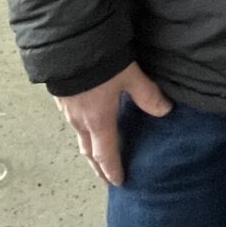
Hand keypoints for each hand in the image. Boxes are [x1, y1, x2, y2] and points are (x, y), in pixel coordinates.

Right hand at [54, 61, 171, 185]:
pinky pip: (73, 122)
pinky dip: (82, 131)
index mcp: (98, 121)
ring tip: (99, 153)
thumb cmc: (99, 62)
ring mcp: (67, 110)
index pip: (105, 155)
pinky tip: (88, 124)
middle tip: (106, 177)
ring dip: (89, 149)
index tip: (119, 182)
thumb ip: (147, 94)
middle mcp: (80, 121)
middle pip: (88, 152)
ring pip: (79, 137)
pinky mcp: (60, 98)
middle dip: (98, 167)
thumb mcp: (130, 76)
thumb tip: (165, 111)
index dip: (112, 170)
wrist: (66, 44)